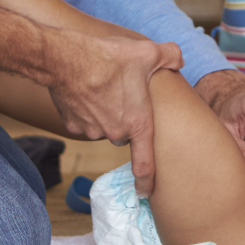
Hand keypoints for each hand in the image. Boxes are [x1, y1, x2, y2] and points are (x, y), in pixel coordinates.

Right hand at [44, 33, 183, 195]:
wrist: (65, 59)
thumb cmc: (108, 57)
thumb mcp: (147, 52)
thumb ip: (170, 56)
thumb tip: (178, 60)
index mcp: (138, 123)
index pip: (144, 163)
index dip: (146, 181)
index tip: (145, 192)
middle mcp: (115, 132)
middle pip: (124, 134)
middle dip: (125, 120)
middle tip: (124, 94)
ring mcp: (92, 131)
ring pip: (103, 126)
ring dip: (105, 113)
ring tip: (103, 87)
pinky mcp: (72, 125)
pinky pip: (83, 122)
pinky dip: (86, 110)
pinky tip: (85, 90)